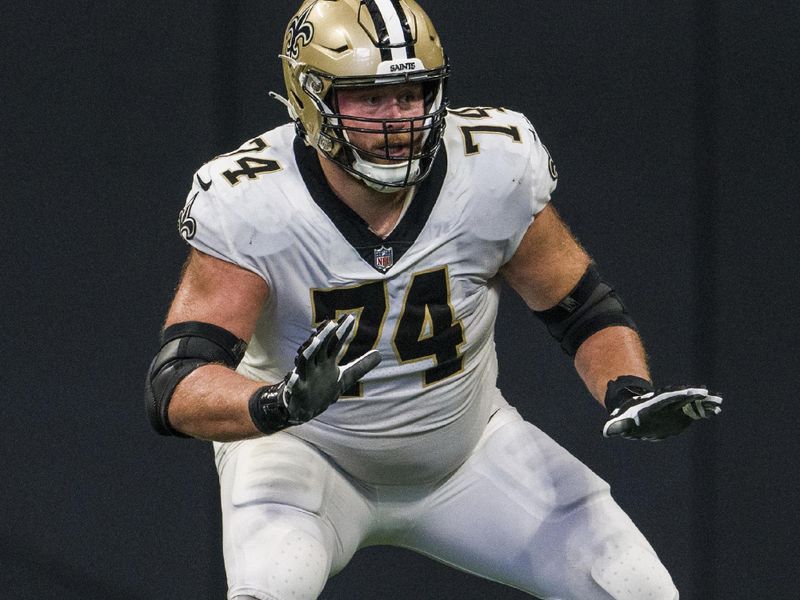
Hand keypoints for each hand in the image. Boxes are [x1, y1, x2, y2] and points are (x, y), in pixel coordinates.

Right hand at [283, 313, 380, 422]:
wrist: (302, 407)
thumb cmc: (323, 389)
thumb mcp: (345, 378)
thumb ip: (361, 366)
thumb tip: (380, 354)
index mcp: (327, 361)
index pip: (335, 343)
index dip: (342, 331)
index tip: (350, 317)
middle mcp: (316, 365)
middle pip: (320, 348)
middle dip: (325, 335)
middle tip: (332, 323)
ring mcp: (305, 376)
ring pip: (305, 361)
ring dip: (309, 351)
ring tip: (314, 340)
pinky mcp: (296, 391)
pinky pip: (293, 384)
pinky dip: (293, 380)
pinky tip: (292, 375)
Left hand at [602, 376, 721, 440]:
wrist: (636, 412)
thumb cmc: (629, 417)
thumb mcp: (621, 422)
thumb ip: (616, 426)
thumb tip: (605, 432)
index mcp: (653, 406)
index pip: (665, 399)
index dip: (675, 396)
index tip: (686, 391)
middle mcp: (666, 404)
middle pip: (682, 399)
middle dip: (693, 397)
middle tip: (707, 393)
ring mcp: (675, 408)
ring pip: (691, 403)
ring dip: (704, 403)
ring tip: (718, 401)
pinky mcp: (682, 414)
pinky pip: (695, 411)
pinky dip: (705, 410)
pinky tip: (716, 409)